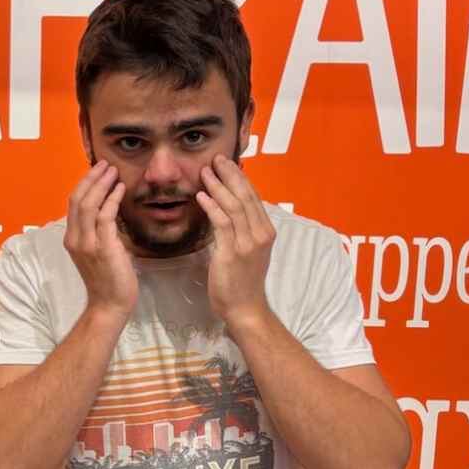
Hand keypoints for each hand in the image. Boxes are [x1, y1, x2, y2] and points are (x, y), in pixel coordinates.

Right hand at [64, 162, 137, 324]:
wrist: (109, 304)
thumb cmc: (108, 280)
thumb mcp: (97, 252)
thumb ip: (98, 233)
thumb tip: (109, 212)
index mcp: (71, 239)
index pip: (73, 204)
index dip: (84, 184)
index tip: (97, 171)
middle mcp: (75, 239)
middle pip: (78, 199)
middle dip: (91, 178)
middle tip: (105, 164)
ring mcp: (87, 243)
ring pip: (89, 204)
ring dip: (102, 184)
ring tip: (113, 171)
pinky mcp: (103, 247)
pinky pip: (105, 216)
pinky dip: (113, 199)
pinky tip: (121, 190)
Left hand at [196, 155, 276, 329]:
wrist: (245, 308)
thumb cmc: (243, 281)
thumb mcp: (249, 250)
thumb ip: (243, 229)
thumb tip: (229, 208)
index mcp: (266, 231)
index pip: (253, 197)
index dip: (240, 178)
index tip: (227, 163)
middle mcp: (261, 233)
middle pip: (245, 196)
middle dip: (230, 175)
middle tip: (216, 159)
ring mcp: (248, 243)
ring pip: (234, 205)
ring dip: (218, 186)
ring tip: (204, 172)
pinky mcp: (233, 252)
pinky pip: (222, 223)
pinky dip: (212, 207)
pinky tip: (201, 196)